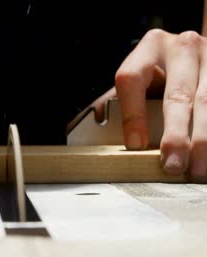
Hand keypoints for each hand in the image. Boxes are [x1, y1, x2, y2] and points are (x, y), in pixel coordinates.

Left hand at [114, 29, 206, 179]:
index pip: (132, 79)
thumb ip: (121, 99)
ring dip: (202, 140)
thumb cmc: (163, 69)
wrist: (199, 52)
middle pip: (177, 95)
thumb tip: (99, 128)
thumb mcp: (141, 73)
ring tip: (195, 168)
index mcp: (151, 47)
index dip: (132, 114)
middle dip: (175, 135)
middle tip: (171, 165)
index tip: (134, 144)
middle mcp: (183, 48)